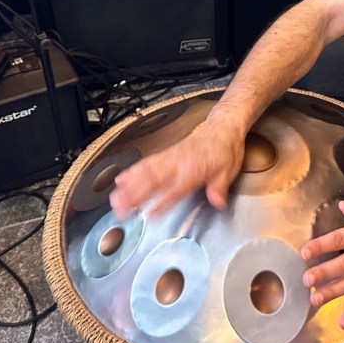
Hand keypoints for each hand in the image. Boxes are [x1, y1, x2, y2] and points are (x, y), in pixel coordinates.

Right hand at [109, 118, 244, 218]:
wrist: (222, 127)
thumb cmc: (225, 149)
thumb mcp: (229, 170)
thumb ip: (219, 187)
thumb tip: (217, 201)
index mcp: (194, 169)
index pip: (175, 189)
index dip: (162, 203)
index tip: (149, 215)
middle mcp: (178, 163)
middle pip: (152, 181)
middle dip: (134, 195)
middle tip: (120, 208)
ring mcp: (170, 158)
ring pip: (145, 171)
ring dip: (128, 185)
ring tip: (114, 197)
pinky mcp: (166, 154)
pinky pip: (146, 162)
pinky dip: (132, 171)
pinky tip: (121, 178)